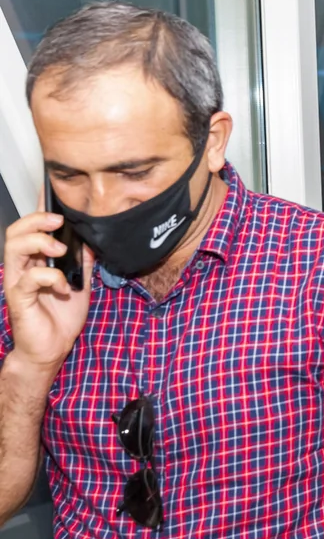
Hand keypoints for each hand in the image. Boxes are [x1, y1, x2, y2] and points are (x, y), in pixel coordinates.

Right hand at [3, 203, 92, 376]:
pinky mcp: (19, 298)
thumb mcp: (81, 284)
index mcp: (35, 262)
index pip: (31, 229)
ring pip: (14, 248)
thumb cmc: (60, 318)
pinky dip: (49, 276)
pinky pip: (29, 278)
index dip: (38, 209)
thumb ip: (83, 262)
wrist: (53, 348)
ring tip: (58, 248)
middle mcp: (22, 268)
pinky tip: (63, 285)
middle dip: (36, 220)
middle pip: (15, 231)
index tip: (49, 191)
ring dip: (38, 242)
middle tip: (58, 220)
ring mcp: (18, 281)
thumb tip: (94, 240)